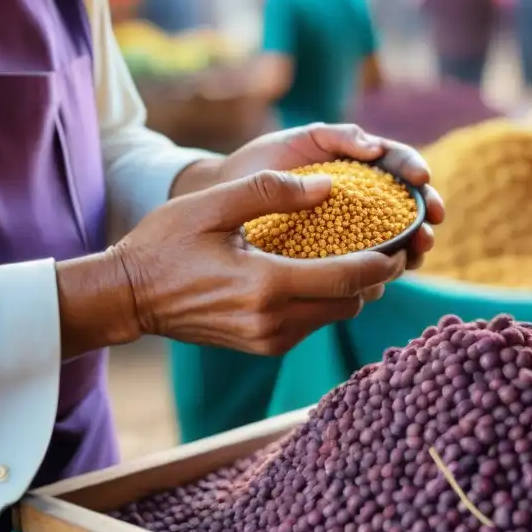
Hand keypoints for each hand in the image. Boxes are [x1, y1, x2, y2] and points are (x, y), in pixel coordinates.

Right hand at [108, 170, 406, 354]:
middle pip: (351, 302)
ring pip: (334, 316)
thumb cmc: (165, 245)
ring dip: (353, 290)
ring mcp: (269, 340)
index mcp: (266, 286)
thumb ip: (271, 190)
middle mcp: (274, 321)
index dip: (383, 261)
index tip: (402, 241)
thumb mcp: (212, 205)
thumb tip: (328, 185)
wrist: (130, 297)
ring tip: (362, 256)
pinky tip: (324, 273)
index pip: (348, 277)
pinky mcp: (263, 346)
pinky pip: (312, 323)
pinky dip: (328, 301)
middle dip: (376, 277)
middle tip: (389, 246)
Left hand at [218, 123, 444, 269]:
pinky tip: (381, 280)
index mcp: (361, 167)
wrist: (226, 196)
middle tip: (428, 228)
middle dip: (423, 218)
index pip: (399, 166)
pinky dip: (376, 274)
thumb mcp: (304, 139)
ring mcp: (351, 232)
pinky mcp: (334, 259)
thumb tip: (376, 149)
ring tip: (413, 255)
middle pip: (407, 209)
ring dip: (410, 250)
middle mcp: (363, 201)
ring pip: (393, 243)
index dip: (415, 171)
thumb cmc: (265, 161)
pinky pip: (361, 269)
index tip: (422, 179)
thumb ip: (339, 137)